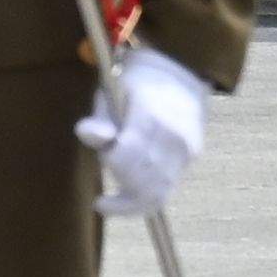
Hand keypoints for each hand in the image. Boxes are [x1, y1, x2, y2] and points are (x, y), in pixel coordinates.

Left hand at [75, 45, 211, 212]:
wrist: (181, 74)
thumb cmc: (138, 84)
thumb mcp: (112, 92)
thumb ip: (100, 118)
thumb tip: (85, 133)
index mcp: (151, 114)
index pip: (126, 155)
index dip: (110, 161)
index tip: (103, 157)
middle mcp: (173, 135)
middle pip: (141, 178)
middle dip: (120, 180)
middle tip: (109, 168)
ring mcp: (186, 149)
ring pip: (156, 193)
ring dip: (130, 200)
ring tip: (113, 200)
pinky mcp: (192, 158)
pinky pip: (167, 191)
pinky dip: (145, 202)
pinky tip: (128, 202)